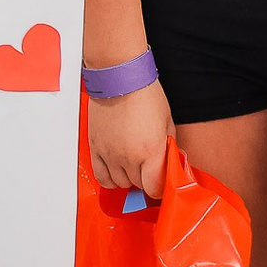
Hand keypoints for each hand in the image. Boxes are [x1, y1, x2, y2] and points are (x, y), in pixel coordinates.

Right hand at [86, 77, 171, 200]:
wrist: (119, 78)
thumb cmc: (145, 94)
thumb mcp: (167, 121)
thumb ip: (169, 146)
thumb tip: (170, 161)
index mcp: (150, 151)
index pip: (155, 187)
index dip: (160, 187)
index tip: (161, 182)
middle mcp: (129, 157)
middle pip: (138, 185)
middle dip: (146, 179)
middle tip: (149, 167)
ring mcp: (110, 154)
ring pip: (120, 184)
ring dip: (128, 178)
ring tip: (133, 164)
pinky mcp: (96, 148)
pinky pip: (101, 177)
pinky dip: (110, 178)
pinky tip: (117, 169)